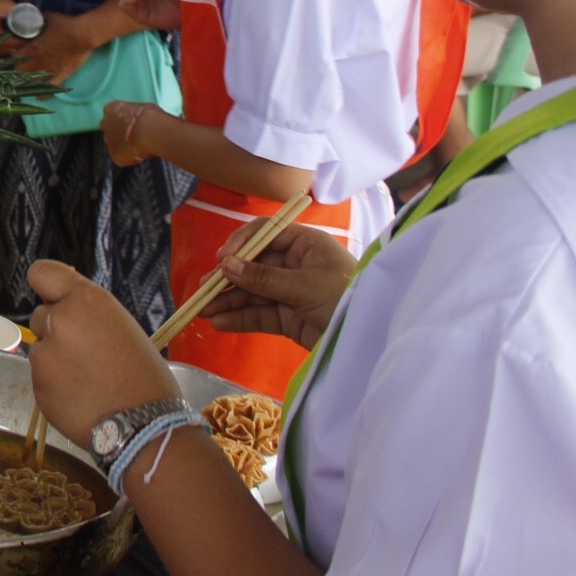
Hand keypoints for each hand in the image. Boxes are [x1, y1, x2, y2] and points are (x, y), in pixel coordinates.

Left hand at [3, 13, 94, 84]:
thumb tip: (35, 16)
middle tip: (21, 67)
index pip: (16, 58)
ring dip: (29, 82)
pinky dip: (44, 93)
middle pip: (21, 71)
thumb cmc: (66, 24)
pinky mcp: (62, 74)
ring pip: (33, 81)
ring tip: (27, 82)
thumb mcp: (49, 18)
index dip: (14, 57)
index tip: (15, 56)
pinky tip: (39, 97)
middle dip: (19, 70)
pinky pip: (50, 87)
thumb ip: (39, 20)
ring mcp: (50, 69)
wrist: (84, 35)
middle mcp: (39, 61)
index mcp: (33, 48)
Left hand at [27, 260, 178, 449]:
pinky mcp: (37, 384)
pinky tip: (80, 397)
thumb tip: (69, 310)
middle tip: (85, 352)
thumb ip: (89, 314)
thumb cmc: (145, 376)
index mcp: (86, 300)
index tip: (56, 299)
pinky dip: (54, 384)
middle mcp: (60, 320)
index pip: (41, 273)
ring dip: (55, 358)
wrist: (144, 426)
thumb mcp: (122, 328)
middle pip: (42, 315)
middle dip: (56, 329)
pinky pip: (41, 376)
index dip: (48, 287)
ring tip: (87, 380)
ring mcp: (45, 353)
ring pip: (41, 347)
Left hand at [102, 101, 155, 167]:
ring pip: (115, 144)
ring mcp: (108, 141)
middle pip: (111, 130)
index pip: (112, 114)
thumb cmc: (150, 116)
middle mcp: (105, 124)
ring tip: (141, 146)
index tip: (132, 124)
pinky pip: (121, 156)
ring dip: (124, 145)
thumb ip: (134, 116)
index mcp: (111, 108)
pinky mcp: (114, 155)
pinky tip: (141, 154)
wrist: (150, 132)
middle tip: (135, 136)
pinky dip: (129, 156)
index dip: (123, 120)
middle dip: (121, 133)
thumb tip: (140, 121)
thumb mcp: (142, 108)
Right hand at [199, 220, 355, 350]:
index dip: (242, 244)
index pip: (267, 234)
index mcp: (307, 245)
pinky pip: (260, 314)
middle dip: (229, 277)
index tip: (222, 259)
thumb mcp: (305, 286)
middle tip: (204, 289)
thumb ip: (264, 277)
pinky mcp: (290, 318)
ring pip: (253, 292)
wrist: (372, 341)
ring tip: (203, 309)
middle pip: (255, 265)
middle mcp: (297, 265)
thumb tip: (226, 264)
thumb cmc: (346, 299)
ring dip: (229, 300)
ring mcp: (292, 292)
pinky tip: (220, 322)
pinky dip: (240, 318)